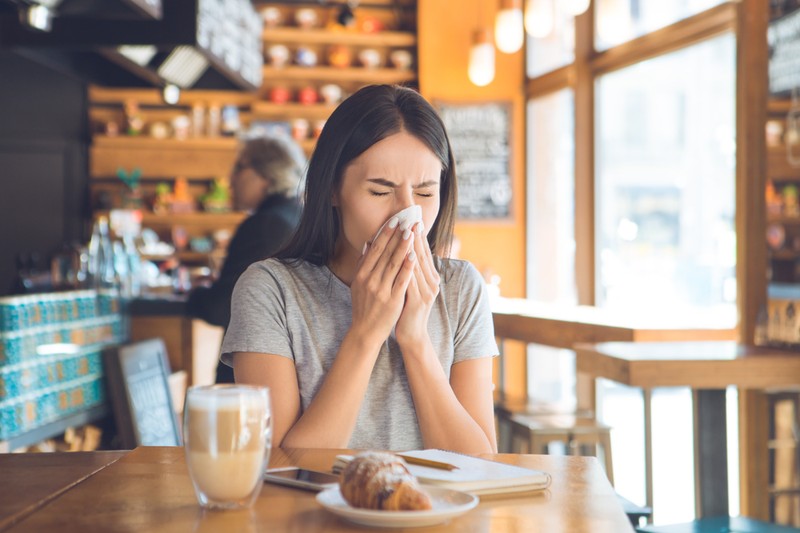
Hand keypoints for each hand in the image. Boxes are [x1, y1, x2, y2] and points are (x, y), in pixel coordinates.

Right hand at [349, 219, 416, 346]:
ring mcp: (381, 290)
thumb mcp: (358, 284)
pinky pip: (402, 280)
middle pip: (385, 254)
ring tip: (411, 233)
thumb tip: (368, 243)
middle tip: (405, 220)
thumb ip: (363, 264)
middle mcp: (370, 281)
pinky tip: (414, 256)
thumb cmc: (363, 306)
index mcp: (361, 275)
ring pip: (394, 264)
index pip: (375, 250)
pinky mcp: (393, 300)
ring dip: (403, 246)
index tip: (393, 221)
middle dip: (396, 236)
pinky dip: (407, 267)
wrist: (366, 331)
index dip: (385, 234)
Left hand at [395, 222, 439, 350]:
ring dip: (412, 247)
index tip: (413, 220)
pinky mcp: (419, 300)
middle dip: (416, 237)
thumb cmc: (408, 310)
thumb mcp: (409, 287)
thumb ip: (408, 271)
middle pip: (422, 255)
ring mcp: (427, 292)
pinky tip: (403, 256)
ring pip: (417, 265)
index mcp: (430, 279)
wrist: (412, 334)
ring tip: (406, 231)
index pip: (424, 253)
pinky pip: (411, 279)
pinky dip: (407, 266)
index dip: (419, 236)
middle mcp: (432, 283)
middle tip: (412, 219)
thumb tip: (404, 252)